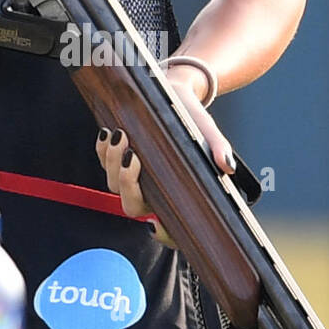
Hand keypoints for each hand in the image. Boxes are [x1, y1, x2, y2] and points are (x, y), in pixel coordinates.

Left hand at [96, 66, 236, 247]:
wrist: (177, 94)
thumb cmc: (194, 122)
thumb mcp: (208, 132)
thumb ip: (218, 148)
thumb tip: (227, 166)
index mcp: (177, 195)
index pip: (170, 229)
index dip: (163, 234)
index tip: (156, 221)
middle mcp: (152, 190)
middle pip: (132, 207)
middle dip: (127, 185)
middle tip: (132, 157)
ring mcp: (132, 175)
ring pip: (113, 184)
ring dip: (112, 162)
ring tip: (121, 135)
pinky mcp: (117, 156)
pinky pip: (103, 161)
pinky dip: (102, 150)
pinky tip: (108, 133)